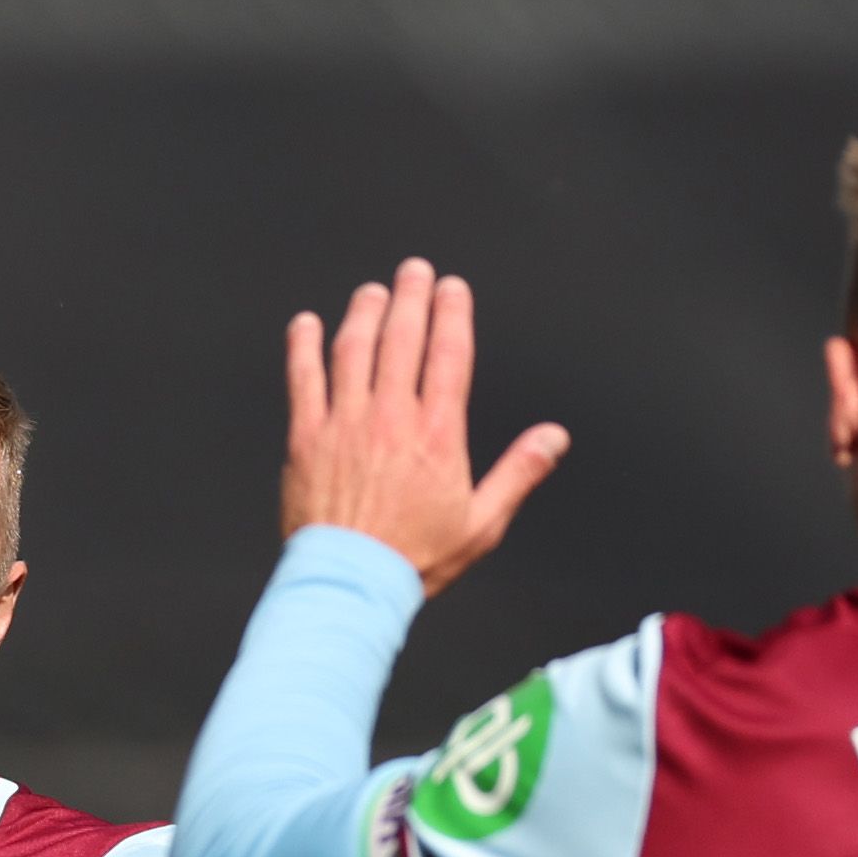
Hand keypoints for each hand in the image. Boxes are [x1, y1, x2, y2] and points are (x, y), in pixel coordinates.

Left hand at [279, 258, 568, 596]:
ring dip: (364, 314)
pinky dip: (303, 348)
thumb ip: (518, 473)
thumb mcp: (482, 522)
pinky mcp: (306, 439)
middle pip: (402, 339)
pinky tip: (306, 325)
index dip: (452, 313)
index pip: (448, 354)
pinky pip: (303, 380)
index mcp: (437, 433)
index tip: (453, 288)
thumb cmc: (414, 559)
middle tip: (414, 271)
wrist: (350, 585)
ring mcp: (344, 424)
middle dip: (410, 297)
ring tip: (373, 293)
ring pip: (354, 350)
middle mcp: (391, 418)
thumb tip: (553, 438)